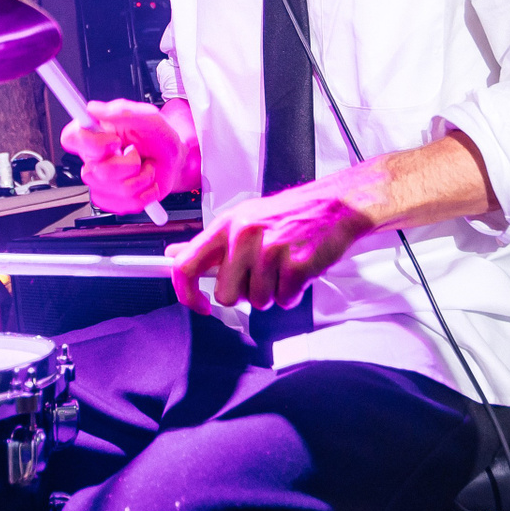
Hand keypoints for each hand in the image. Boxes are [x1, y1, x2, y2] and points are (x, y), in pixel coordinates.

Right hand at [59, 99, 190, 213]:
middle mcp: (93, 158)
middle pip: (99, 171)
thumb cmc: (158, 138)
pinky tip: (145, 183)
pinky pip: (123, 205)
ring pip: (116, 190)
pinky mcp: (110, 199)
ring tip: (145, 168)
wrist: (172, 162)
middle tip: (137, 154)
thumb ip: (121, 111)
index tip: (114, 141)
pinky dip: (144, 195)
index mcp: (95, 134)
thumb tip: (93, 108)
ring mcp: (100, 181)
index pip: (71, 139)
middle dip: (130, 164)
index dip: (91, 144)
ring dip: (141, 179)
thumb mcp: (147, 117)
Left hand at [166, 169, 383, 314]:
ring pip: (258, 301)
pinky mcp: (296, 265)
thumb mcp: (243, 220)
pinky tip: (299, 271)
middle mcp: (244, 236)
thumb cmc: (290, 214)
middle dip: (244, 294)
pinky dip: (293, 294)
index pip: (186, 265)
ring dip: (273, 293)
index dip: (185, 294)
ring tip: (284, 267)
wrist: (335, 206)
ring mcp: (271, 250)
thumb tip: (174, 255)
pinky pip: (284, 301)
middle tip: (261, 275)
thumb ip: (209, 244)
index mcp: (227, 225)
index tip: (197, 304)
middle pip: (226, 295)